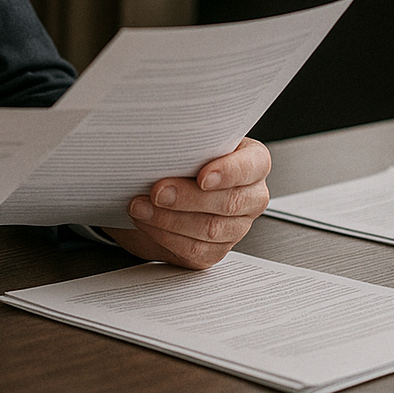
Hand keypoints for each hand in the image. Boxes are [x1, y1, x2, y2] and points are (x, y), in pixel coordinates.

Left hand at [107, 138, 270, 268]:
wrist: (160, 188)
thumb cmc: (181, 158)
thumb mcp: (186, 142)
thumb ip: (185, 142)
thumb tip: (163, 143)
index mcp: (252, 162)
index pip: (252, 166)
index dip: (229, 172)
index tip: (202, 176)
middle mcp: (250, 196)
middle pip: (229, 202)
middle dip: (187, 198)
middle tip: (157, 191)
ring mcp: (235, 227)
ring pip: (210, 229)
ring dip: (168, 219)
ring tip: (140, 206)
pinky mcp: (215, 250)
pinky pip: (194, 249)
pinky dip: (164, 235)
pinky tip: (146, 222)